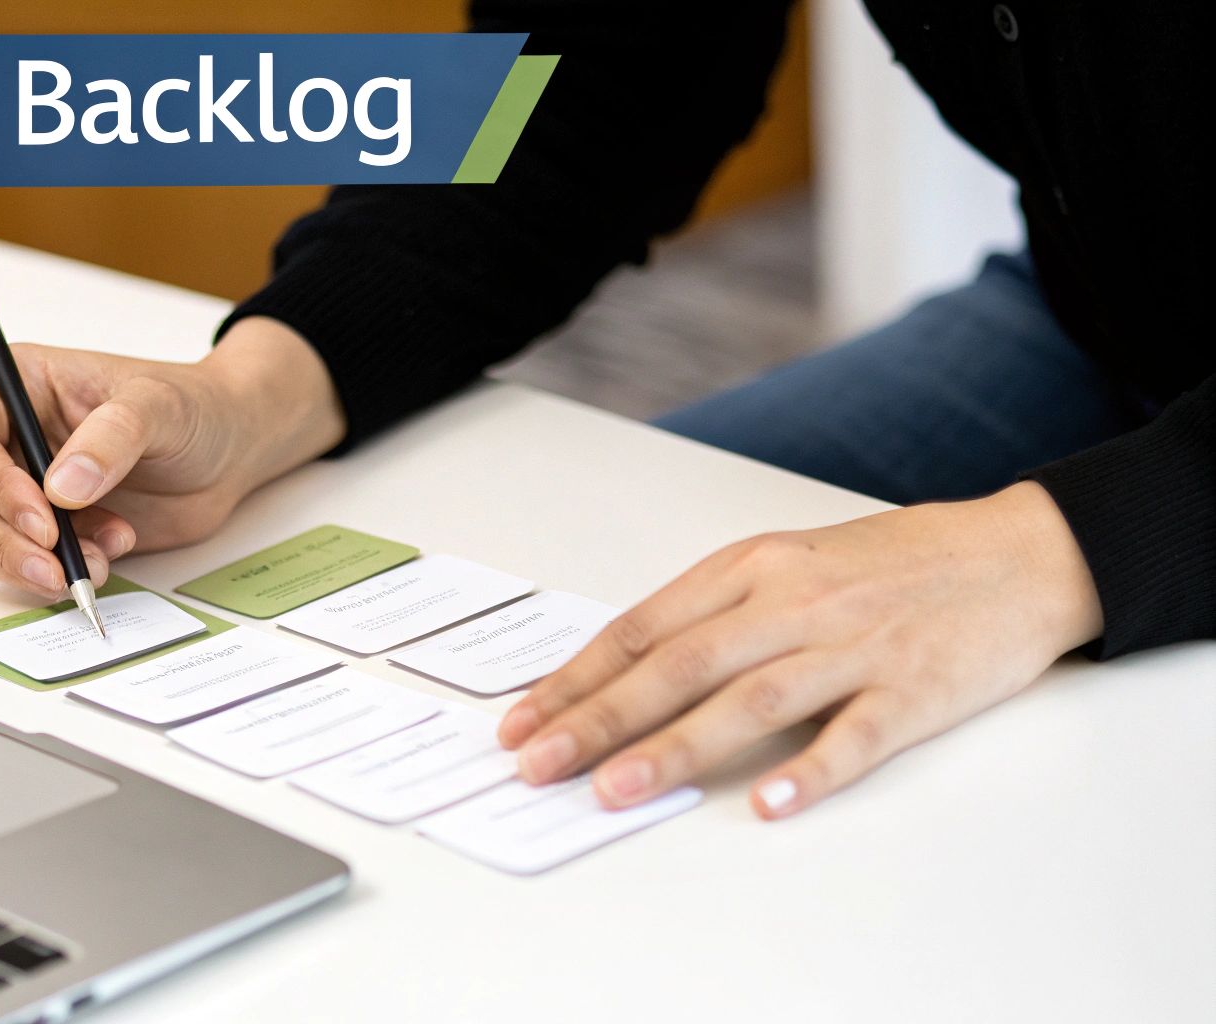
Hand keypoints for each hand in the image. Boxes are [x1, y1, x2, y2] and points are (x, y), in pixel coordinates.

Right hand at [0, 316, 343, 599]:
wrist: (229, 450)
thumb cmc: (192, 408)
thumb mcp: (160, 407)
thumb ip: (112, 439)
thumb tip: (61, 488)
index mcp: (16, 384)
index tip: (41, 518)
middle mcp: (4, 434)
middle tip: (53, 564)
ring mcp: (19, 485)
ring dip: (27, 563)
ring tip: (98, 559)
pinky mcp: (43, 529)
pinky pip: (15, 562)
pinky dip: (53, 574)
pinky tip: (108, 556)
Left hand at [498, 481, 1103, 818]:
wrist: (1018, 553)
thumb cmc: (892, 562)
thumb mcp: (790, 562)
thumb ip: (715, 612)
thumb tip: (626, 671)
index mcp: (752, 568)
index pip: (643, 628)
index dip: (576, 678)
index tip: (522, 720)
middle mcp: (793, 602)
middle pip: (680, 664)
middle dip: (598, 717)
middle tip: (538, 763)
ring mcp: (854, 646)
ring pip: (752, 699)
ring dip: (677, 747)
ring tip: (616, 790)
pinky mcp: (914, 690)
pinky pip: (856, 734)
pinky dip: (812, 770)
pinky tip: (770, 804)